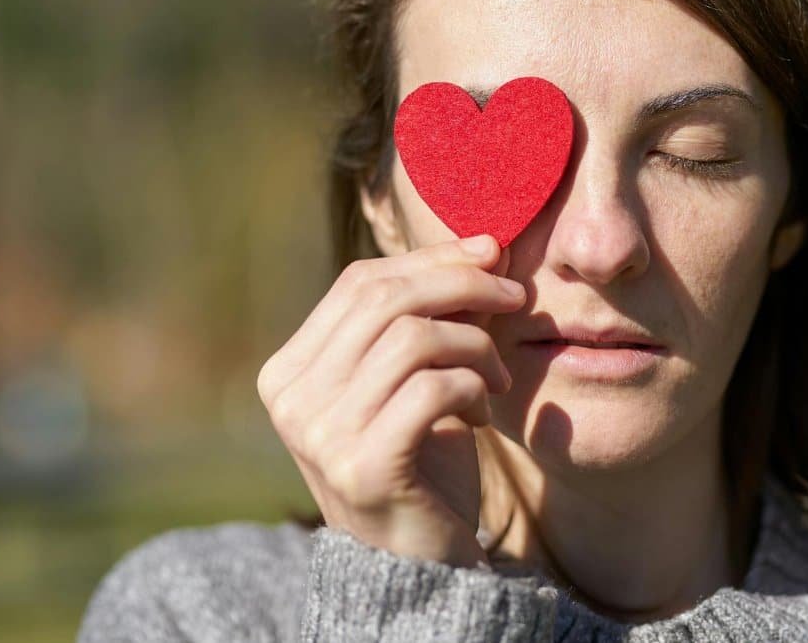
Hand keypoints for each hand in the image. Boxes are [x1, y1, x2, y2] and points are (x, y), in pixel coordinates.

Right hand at [256, 234, 522, 567]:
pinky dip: (472, 389)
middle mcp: (292, 398)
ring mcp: (320, 435)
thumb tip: (485, 244)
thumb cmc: (422, 462)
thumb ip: (428, 318)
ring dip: (476, 347)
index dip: (431, 259)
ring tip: (498, 378)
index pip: (360, 283)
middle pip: (385, 300)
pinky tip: (482, 415)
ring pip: (413, 339)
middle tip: (515, 296)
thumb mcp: (414, 380)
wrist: (420, 564)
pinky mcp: (363, 466)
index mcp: (291, 370)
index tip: (492, 253)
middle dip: (463, 284)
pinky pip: (432, 389)